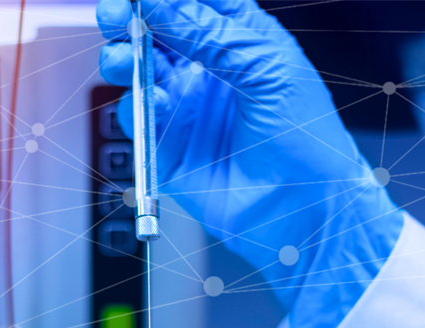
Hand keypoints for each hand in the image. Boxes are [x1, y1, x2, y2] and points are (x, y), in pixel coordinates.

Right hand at [97, 0, 403, 327]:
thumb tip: (160, 1)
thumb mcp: (266, 66)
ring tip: (122, 58)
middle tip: (117, 15)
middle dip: (130, 18)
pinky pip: (137, 119)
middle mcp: (208, 72)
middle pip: (155, 31)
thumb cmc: (307, 137)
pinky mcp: (168, 148)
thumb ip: (208, 32)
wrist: (305, 209)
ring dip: (122, 58)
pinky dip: (134, 106)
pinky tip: (148, 102)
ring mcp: (186, 109)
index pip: (192, 3)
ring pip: (137, 71)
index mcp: (239, 41)